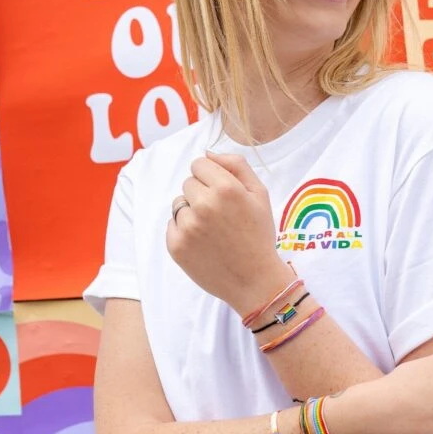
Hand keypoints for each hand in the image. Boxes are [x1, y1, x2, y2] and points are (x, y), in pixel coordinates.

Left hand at [165, 152, 292, 312]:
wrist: (255, 280)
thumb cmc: (259, 235)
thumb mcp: (260, 194)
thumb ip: (236, 165)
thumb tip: (208, 153)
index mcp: (226, 188)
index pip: (199, 164)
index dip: (211, 176)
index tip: (221, 192)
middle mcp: (204, 204)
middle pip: (188, 182)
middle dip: (202, 193)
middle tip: (220, 214)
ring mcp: (187, 226)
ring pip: (179, 203)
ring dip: (192, 211)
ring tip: (212, 229)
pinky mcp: (176, 245)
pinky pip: (172, 224)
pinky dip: (184, 230)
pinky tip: (203, 242)